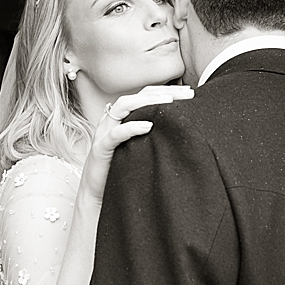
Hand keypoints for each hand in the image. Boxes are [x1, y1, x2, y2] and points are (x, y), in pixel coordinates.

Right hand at [82, 85, 194, 202]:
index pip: (145, 95)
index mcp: (121, 118)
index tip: (189, 91)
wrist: (96, 194)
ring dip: (147, 101)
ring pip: (123, 106)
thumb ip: (152, 135)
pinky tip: (148, 126)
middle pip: (137, 96)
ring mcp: (104, 132)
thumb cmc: (119, 170)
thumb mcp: (138, 148)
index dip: (166, 90)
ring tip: (169, 102)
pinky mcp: (101, 148)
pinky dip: (131, 127)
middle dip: (163, 92)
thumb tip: (179, 128)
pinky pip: (115, 134)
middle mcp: (112, 120)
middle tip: (187, 94)